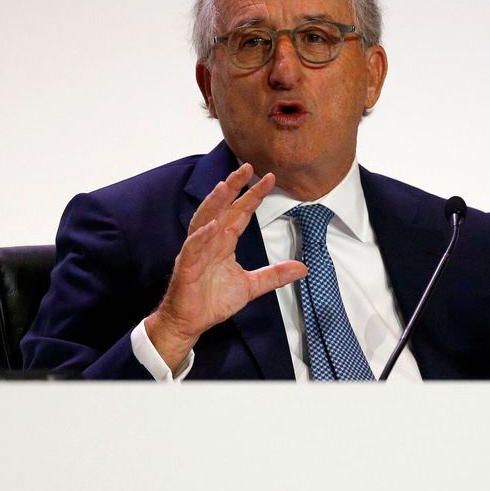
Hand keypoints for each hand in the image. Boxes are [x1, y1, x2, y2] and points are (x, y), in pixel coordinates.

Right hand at [145, 163, 306, 368]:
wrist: (191, 323)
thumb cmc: (213, 301)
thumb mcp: (251, 286)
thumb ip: (274, 275)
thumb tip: (303, 267)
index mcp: (224, 244)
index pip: (240, 213)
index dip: (253, 196)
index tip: (269, 179)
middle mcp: (210, 242)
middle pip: (221, 208)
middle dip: (234, 187)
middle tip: (247, 167)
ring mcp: (196, 252)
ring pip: (204, 220)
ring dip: (215, 202)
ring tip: (226, 186)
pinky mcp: (186, 267)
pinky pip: (193, 248)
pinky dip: (201, 236)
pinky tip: (212, 226)